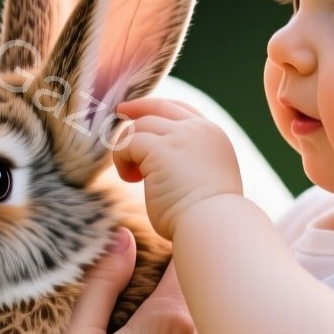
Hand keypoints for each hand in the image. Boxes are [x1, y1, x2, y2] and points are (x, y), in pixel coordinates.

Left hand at [111, 97, 244, 239]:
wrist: (214, 227)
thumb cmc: (207, 218)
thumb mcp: (206, 179)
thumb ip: (190, 163)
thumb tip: (163, 165)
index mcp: (214, 136)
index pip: (183, 110)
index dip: (159, 109)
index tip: (141, 114)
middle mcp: (199, 130)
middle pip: (160, 107)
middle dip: (137, 107)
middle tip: (119, 112)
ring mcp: (181, 136)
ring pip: (140, 126)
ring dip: (128, 148)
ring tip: (133, 176)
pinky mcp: (160, 149)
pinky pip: (128, 143)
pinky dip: (122, 159)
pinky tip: (130, 180)